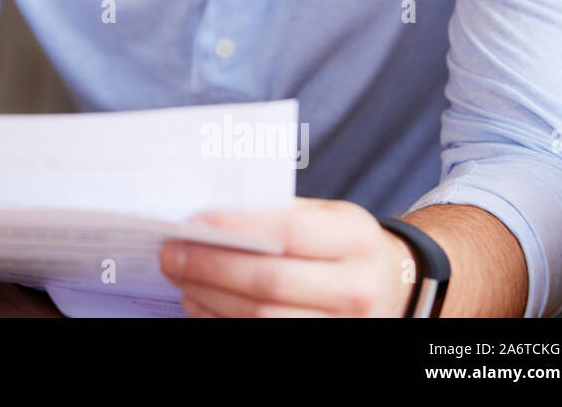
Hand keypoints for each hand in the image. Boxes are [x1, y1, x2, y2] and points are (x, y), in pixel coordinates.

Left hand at [160, 197, 416, 316]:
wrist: (390, 285)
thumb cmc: (341, 244)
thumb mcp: (325, 215)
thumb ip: (276, 212)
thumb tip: (206, 215)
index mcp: (356, 238)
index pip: (289, 233)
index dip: (236, 228)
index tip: (193, 222)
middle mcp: (357, 288)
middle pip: (270, 283)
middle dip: (210, 267)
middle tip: (170, 253)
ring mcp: (345, 327)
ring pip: (262, 319)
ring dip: (209, 299)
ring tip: (180, 278)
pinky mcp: (325, 349)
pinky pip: (263, 339)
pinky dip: (222, 322)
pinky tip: (199, 303)